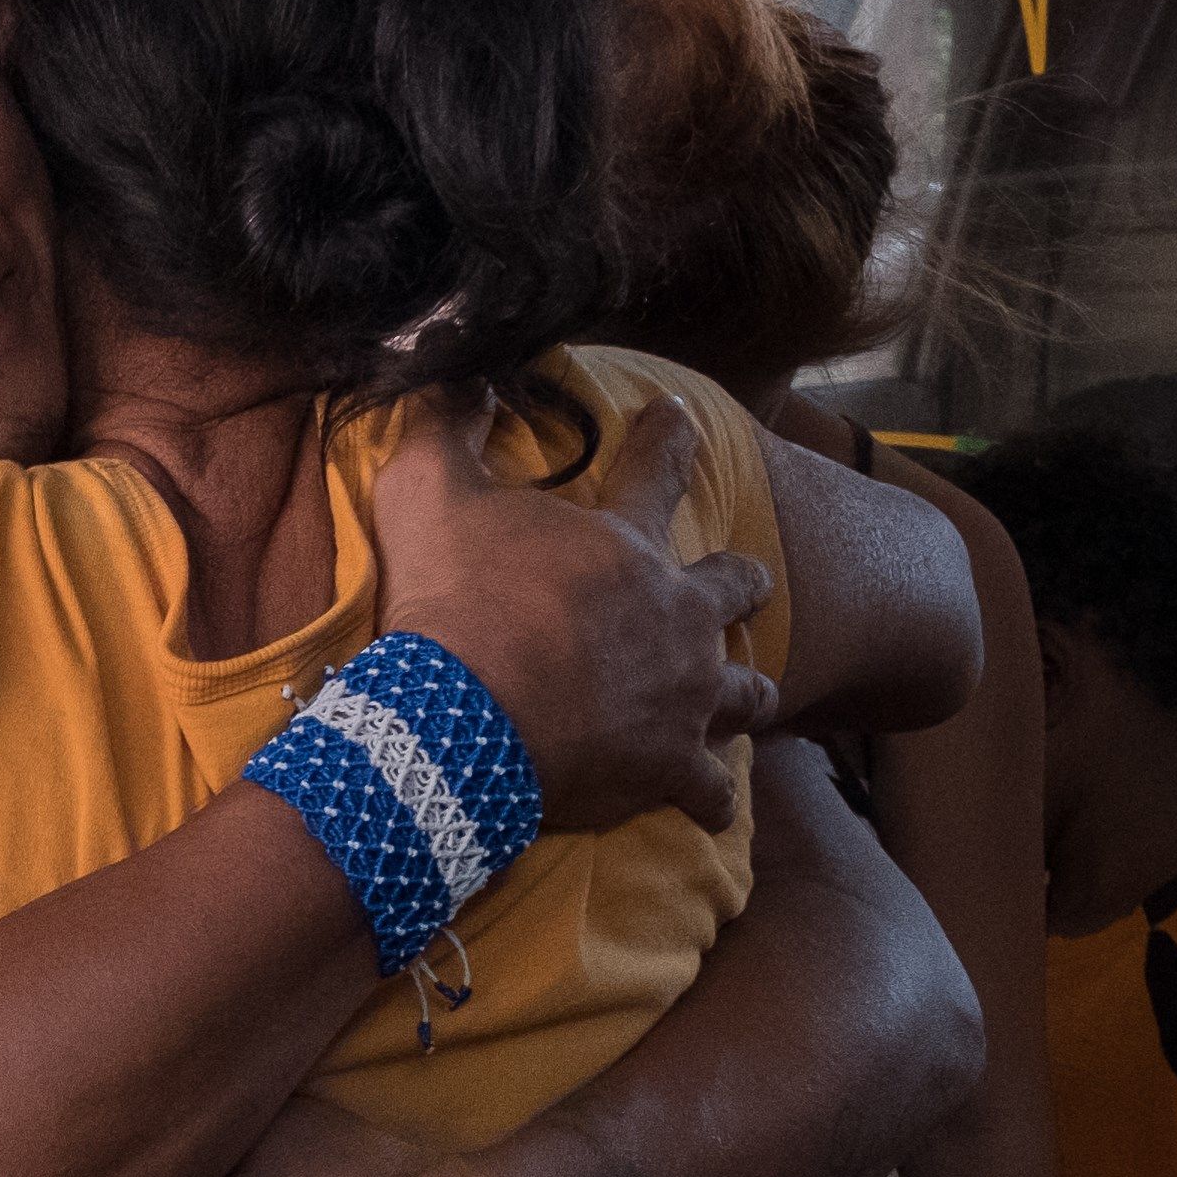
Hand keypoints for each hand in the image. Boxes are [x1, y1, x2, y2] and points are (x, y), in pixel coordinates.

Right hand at [369, 395, 776, 837]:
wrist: (460, 723)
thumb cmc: (452, 604)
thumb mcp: (428, 493)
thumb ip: (447, 428)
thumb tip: (461, 375)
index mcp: (628, 545)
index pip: (659, 467)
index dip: (668, 435)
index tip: (678, 418)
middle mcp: (679, 618)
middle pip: (739, 586)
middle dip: (740, 583)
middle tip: (739, 584)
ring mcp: (686, 699)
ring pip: (748, 692)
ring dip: (741, 691)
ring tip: (737, 696)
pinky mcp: (672, 771)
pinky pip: (711, 793)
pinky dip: (708, 796)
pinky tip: (708, 801)